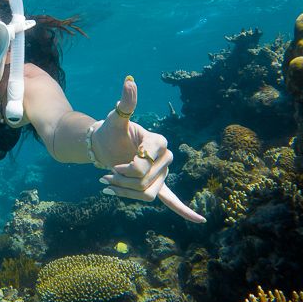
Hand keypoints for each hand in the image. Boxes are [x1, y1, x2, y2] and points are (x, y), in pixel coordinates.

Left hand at [92, 76, 205, 223]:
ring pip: (146, 193)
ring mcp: (161, 173)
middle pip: (146, 178)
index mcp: (157, 141)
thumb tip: (129, 80)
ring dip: (124, 192)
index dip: (133, 161)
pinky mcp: (156, 186)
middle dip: (123, 178)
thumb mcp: (115, 118)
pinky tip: (199, 220)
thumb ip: (126, 102)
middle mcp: (164, 158)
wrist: (104, 146)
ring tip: (107, 185)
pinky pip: (172, 200)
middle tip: (105, 174)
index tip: (119, 160)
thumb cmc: (111, 130)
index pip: (150, 157)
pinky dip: (185, 211)